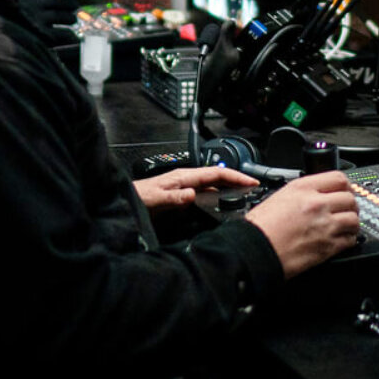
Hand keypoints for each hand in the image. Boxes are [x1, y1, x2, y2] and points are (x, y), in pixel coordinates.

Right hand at [14, 0, 80, 31]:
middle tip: (74, 7)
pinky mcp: (40, 34)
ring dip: (70, 17)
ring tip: (72, 19)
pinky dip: (69, 35)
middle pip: (58, 1)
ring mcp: (37, 18)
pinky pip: (61, 33)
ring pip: (62, 16)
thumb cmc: (0, 14)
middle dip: (69, 3)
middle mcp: (34, 4)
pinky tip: (73, 37)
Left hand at [134, 165, 255, 212]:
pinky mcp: (181, 196)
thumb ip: (174, 197)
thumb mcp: (155, 199)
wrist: (124, 202)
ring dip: (228, 188)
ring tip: (243, 194)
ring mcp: (184, 187)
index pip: (214, 174)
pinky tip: (221, 204)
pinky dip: (217, 197)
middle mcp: (185, 180)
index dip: (234, 177)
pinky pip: (204, 194)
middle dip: (236, 180)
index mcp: (183, 177)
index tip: (250, 181)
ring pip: (212, 185)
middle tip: (254, 187)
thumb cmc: (136, 198)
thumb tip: (194, 194)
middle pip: (216, 177)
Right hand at [244, 171, 359, 277]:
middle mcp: (317, 204)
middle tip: (347, 210)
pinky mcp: (328, 246)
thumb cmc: (261, 227)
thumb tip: (318, 195)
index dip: (346, 186)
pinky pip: (350, 240)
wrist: (255, 250)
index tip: (345, 191)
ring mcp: (325, 225)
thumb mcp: (280, 197)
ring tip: (346, 227)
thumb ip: (302, 193)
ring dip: (352, 223)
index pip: (338, 178)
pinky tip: (342, 240)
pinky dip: (349, 240)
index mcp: (303, 189)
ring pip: (354, 219)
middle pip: (350, 199)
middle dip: (350, 205)